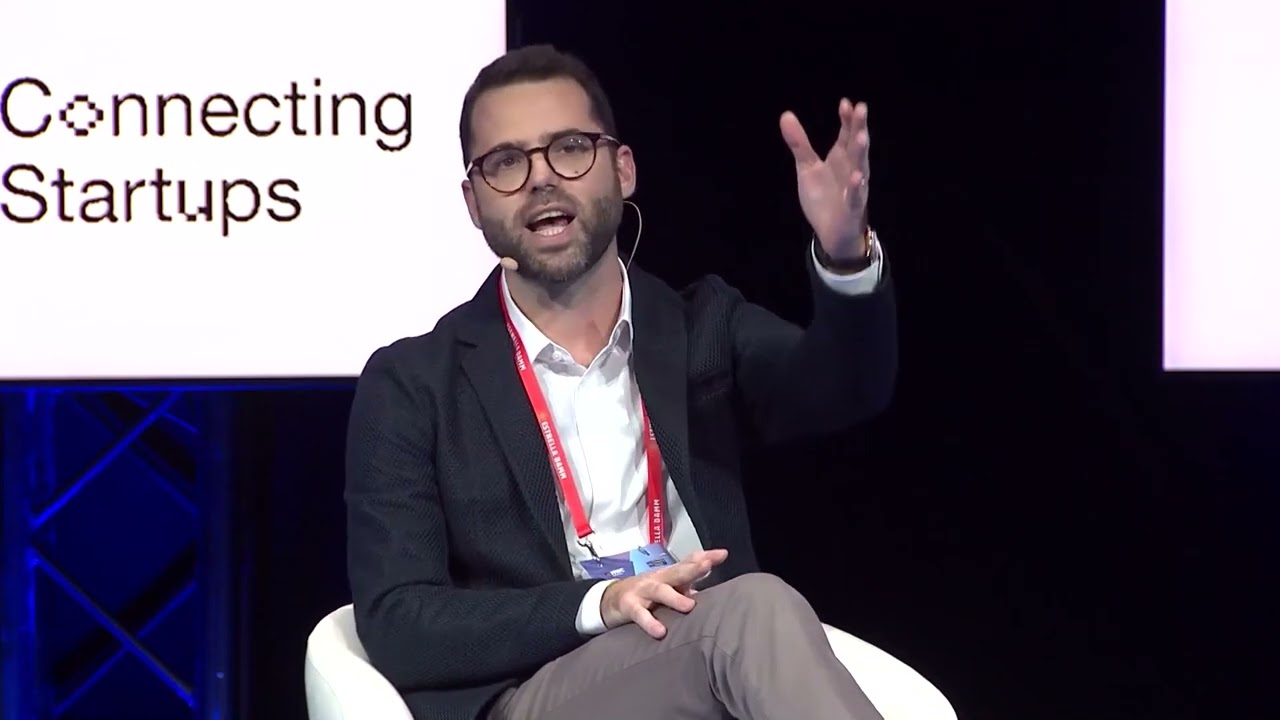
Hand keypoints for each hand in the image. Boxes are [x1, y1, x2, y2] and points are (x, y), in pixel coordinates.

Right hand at [600, 548, 729, 638]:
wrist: (609, 599)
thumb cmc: (645, 595)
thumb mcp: (667, 587)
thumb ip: (688, 586)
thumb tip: (713, 588)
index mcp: (669, 575)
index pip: (688, 562)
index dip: (704, 557)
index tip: (722, 554)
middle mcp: (657, 579)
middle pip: (676, 571)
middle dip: (691, 568)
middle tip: (707, 566)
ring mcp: (642, 591)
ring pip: (659, 591)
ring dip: (674, 597)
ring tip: (689, 606)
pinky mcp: (629, 606)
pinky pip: (640, 615)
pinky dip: (650, 622)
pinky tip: (660, 631)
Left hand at [780, 99, 871, 260]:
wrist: (832, 231)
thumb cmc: (824, 196)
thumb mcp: (807, 167)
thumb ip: (799, 143)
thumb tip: (785, 115)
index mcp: (841, 157)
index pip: (846, 134)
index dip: (846, 119)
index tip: (845, 103)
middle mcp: (851, 169)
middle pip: (856, 145)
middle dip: (859, 128)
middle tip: (861, 108)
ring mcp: (854, 188)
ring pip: (860, 168)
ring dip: (861, 152)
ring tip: (862, 136)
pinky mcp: (852, 208)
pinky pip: (854, 197)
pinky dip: (855, 188)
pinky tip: (856, 177)